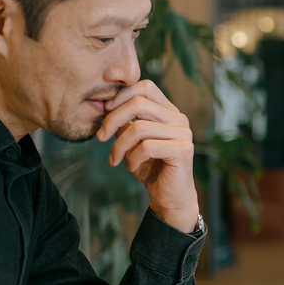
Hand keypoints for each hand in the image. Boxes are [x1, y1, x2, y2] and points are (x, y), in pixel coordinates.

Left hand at [96, 80, 198, 232]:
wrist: (169, 197)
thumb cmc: (152, 168)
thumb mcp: (132, 142)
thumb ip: (125, 123)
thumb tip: (105, 107)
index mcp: (168, 112)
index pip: (146, 87)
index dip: (121, 95)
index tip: (105, 112)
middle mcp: (179, 118)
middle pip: (139, 102)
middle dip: (112, 119)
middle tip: (100, 137)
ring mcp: (183, 133)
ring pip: (139, 126)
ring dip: (119, 145)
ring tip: (115, 159)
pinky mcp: (182, 150)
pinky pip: (146, 147)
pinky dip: (132, 159)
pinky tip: (131, 168)